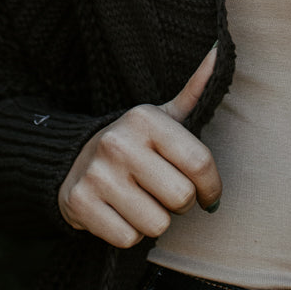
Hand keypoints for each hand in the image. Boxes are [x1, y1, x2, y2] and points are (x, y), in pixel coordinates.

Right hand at [58, 46, 220, 248]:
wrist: (70, 160)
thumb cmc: (133, 142)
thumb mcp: (161, 115)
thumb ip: (194, 90)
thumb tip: (219, 50)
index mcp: (145, 118)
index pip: (200, 163)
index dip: (213, 187)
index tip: (210, 194)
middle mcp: (119, 143)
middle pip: (181, 197)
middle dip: (181, 203)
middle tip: (166, 193)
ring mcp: (97, 174)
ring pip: (156, 224)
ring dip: (155, 220)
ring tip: (142, 201)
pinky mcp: (80, 204)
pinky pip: (129, 238)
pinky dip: (130, 233)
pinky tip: (121, 212)